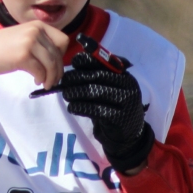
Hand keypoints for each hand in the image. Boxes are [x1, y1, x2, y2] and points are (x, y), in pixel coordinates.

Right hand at [0, 22, 68, 89]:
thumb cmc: (0, 47)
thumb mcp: (23, 37)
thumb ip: (39, 42)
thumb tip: (55, 60)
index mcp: (38, 25)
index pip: (63, 40)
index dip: (62, 55)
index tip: (55, 64)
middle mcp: (35, 31)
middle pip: (57, 54)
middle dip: (58, 70)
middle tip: (53, 80)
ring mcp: (29, 43)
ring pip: (51, 63)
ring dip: (51, 77)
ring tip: (46, 83)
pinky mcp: (23, 56)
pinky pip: (40, 70)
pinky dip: (41, 78)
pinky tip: (36, 81)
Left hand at [57, 53, 152, 174]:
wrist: (128, 132)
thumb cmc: (113, 105)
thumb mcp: (109, 88)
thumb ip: (97, 75)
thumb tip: (74, 61)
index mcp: (124, 74)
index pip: (104, 61)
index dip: (87, 60)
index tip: (73, 63)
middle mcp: (128, 85)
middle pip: (98, 76)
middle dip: (77, 77)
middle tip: (64, 82)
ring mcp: (126, 101)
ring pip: (95, 92)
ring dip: (76, 92)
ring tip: (66, 94)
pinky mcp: (119, 117)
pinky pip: (96, 109)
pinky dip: (81, 107)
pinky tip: (72, 108)